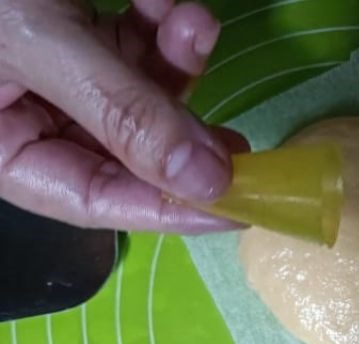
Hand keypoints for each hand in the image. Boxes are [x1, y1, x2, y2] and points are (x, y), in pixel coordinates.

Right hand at [0, 0, 248, 232]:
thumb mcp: (37, 42)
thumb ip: (121, 113)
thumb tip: (205, 183)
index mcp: (4, 151)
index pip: (98, 200)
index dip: (170, 210)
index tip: (238, 210)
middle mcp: (30, 123)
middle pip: (129, 153)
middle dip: (183, 135)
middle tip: (237, 142)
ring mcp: (54, 78)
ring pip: (140, 96)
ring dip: (176, 62)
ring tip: (193, 23)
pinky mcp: (74, 33)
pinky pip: (131, 45)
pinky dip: (156, 25)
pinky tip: (169, 3)